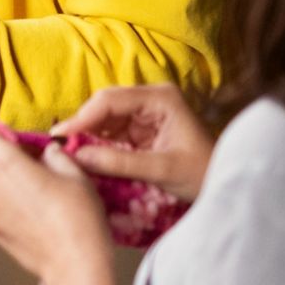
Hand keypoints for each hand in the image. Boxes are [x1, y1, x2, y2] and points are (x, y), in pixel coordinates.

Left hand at [0, 129, 118, 284]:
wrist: (76, 265)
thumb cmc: (78, 220)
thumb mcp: (75, 175)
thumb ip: (55, 155)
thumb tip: (48, 151)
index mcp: (7, 164)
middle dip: (14, 163)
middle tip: (42, 172)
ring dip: (14, 188)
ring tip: (45, 201)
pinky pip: (0, 209)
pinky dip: (14, 209)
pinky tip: (39, 217)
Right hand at [53, 83, 214, 200]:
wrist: (224, 186)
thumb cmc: (203, 174)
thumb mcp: (163, 170)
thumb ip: (120, 162)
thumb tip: (78, 156)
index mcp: (160, 98)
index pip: (111, 100)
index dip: (83, 117)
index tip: (60, 136)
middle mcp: (150, 98)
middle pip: (103, 105)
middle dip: (83, 125)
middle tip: (61, 146)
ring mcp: (144, 112)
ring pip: (103, 118)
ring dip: (87, 135)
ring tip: (69, 152)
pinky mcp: (139, 129)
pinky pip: (109, 131)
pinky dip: (96, 143)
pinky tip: (85, 154)